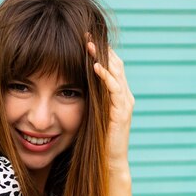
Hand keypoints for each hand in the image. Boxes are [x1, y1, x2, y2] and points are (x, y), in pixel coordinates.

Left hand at [87, 39, 134, 168]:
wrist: (108, 163)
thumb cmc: (96, 141)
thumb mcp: (89, 114)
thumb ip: (86, 98)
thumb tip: (70, 86)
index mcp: (117, 95)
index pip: (111, 65)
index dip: (100, 50)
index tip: (84, 36)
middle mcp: (124, 96)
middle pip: (115, 63)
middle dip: (101, 47)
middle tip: (87, 33)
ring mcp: (125, 103)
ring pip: (116, 72)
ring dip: (102, 56)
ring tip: (89, 43)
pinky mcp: (121, 112)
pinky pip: (115, 89)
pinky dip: (105, 76)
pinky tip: (95, 66)